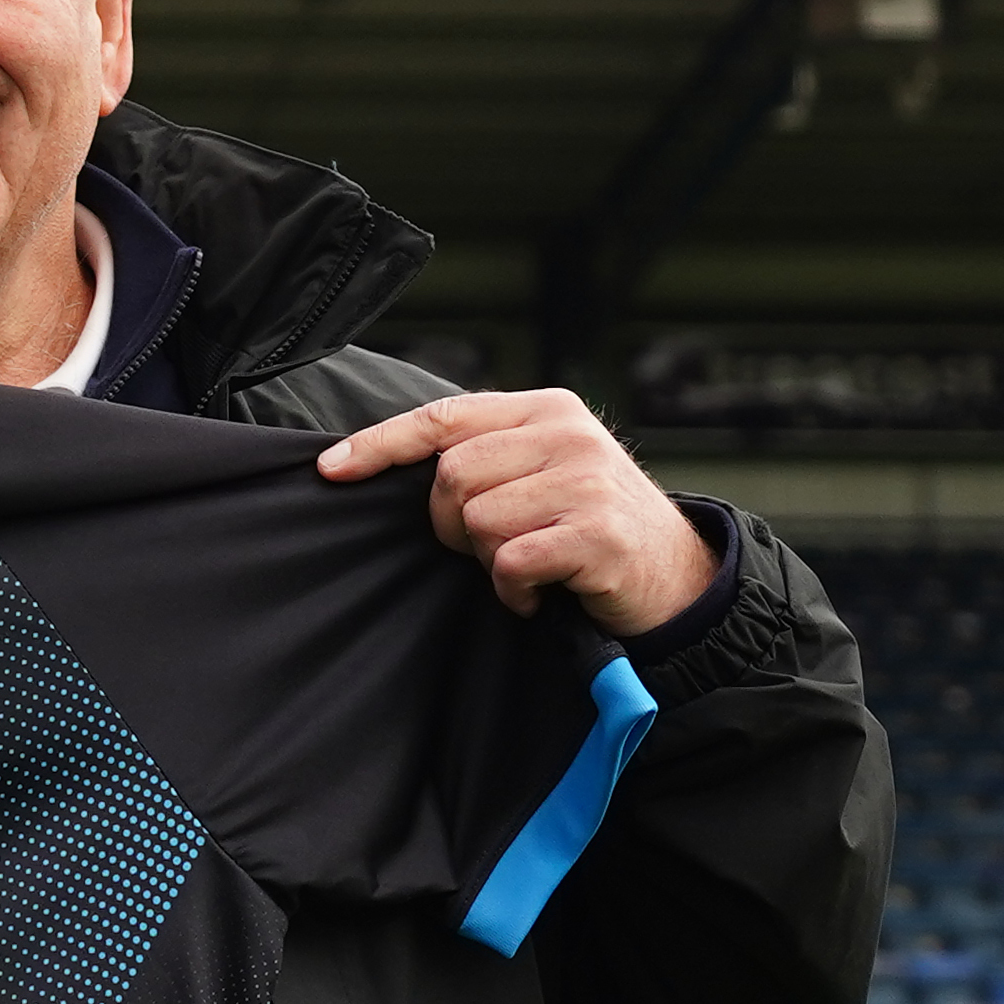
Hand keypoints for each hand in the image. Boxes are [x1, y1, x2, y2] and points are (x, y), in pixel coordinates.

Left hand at [316, 388, 715, 634]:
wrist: (672, 577)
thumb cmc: (586, 527)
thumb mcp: (541, 473)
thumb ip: (486, 456)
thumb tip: (386, 463)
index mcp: (545, 410)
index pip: (444, 418)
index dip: (380, 444)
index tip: (330, 470)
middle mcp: (568, 434)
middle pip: (452, 476)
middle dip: (453, 524)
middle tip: (492, 547)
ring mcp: (587, 480)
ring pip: (479, 520)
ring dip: (490, 561)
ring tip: (527, 566)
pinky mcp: (598, 532)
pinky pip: (512, 561)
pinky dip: (513, 590)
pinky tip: (538, 593)